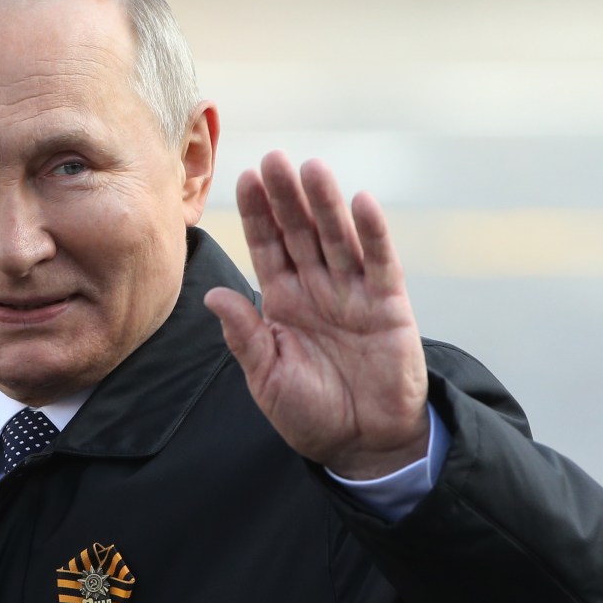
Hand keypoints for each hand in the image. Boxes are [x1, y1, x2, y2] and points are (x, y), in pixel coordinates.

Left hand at [203, 151, 428, 478]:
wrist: (362, 445)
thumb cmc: (310, 414)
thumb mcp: (267, 377)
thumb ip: (245, 335)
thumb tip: (213, 295)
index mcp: (282, 303)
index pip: (267, 248)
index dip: (257, 214)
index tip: (245, 177)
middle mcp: (316, 289)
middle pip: (300, 233)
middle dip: (286, 197)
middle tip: (275, 158)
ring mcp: (353, 294)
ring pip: (337, 238)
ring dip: (326, 204)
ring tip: (313, 168)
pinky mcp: (388, 306)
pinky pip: (380, 263)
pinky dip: (373, 232)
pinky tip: (361, 201)